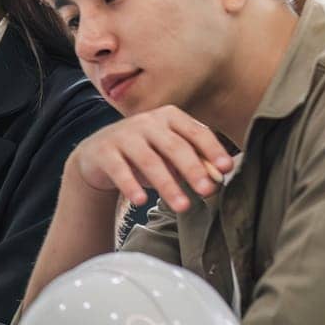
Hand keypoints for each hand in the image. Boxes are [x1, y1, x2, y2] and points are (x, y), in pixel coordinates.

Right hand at [69, 107, 232, 213]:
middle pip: (174, 145)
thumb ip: (194, 163)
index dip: (212, 149)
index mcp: (169, 118)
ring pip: (148, 160)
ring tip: (182, 206)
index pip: (196, 131)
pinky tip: (141, 201)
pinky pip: (119, 169)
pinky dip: (131, 185)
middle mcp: (146, 122)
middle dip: (192, 169)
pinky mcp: (103, 151)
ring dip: (167, 184)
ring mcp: (123, 135)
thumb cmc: (144, 155)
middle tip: (207, 190)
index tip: (226, 168)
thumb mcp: (170, 156)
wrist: (98, 155)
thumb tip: (216, 181)